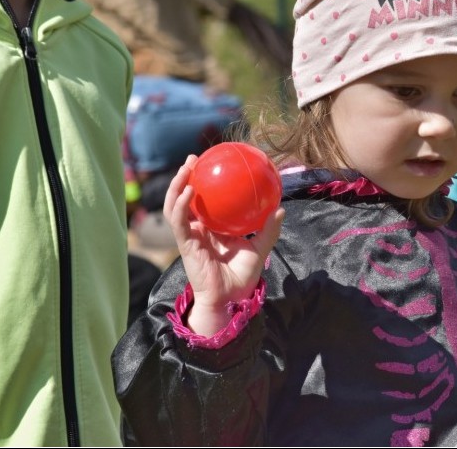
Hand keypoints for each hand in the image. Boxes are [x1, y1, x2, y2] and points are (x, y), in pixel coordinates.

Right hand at [164, 155, 283, 335]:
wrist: (229, 299)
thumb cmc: (242, 276)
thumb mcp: (259, 248)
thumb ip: (268, 230)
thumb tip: (281, 208)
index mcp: (212, 228)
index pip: (205, 201)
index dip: (204, 182)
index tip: (212, 163)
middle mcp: (198, 229)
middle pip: (185, 198)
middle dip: (185, 176)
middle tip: (193, 158)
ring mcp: (189, 235)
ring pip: (175, 205)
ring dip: (177, 185)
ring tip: (186, 168)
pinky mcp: (185, 244)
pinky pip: (179, 220)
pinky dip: (182, 204)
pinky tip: (190, 190)